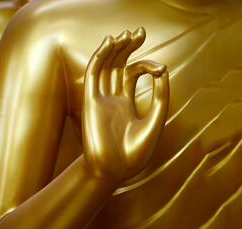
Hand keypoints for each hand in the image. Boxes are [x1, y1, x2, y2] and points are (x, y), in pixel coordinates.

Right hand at [82, 27, 168, 183]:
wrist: (114, 172)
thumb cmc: (134, 153)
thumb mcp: (155, 121)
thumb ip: (160, 96)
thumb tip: (163, 69)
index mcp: (126, 103)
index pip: (133, 73)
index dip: (147, 65)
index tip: (160, 69)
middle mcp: (112, 97)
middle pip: (118, 65)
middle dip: (128, 48)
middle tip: (139, 32)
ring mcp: (100, 98)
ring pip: (105, 66)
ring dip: (114, 49)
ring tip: (125, 33)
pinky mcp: (90, 101)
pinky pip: (94, 74)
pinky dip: (100, 57)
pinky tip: (110, 42)